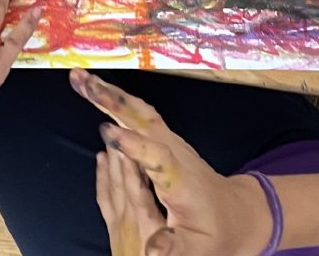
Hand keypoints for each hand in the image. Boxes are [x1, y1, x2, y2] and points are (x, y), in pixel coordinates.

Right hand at [72, 69, 272, 255]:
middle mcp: (176, 154)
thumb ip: (174, 249)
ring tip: (80, 80)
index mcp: (181, 181)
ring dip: (109, 94)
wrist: (238, 211)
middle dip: (111, 101)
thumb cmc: (217, 233)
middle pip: (143, 121)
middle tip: (81, 83)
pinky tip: (96, 91)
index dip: (133, 145)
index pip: (158, 158)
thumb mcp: (199, 250)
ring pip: (138, 112)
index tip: (107, 131)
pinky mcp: (165, 139)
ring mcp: (171, 142)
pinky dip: (116, 100)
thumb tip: (151, 253)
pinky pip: (138, 115)